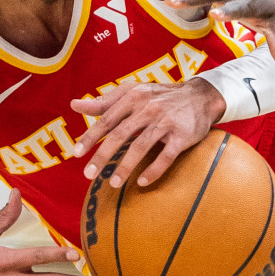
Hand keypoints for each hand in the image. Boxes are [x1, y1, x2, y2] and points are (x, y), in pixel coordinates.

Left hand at [71, 79, 226, 187]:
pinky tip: (142, 182)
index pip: (107, 119)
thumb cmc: (160, 96)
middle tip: (88, 174)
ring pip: (141, 147)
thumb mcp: (133, 92)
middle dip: (102, 156)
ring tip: (114, 183)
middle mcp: (149, 107)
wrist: (200, 96)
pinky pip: (166, 156)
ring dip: (125, 167)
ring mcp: (166, 121)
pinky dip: (153, 171)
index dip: (90, 137)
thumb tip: (74, 105)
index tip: (75, 154)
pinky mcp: (183, 135)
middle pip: (120, 134)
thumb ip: (104, 101)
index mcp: (134, 96)